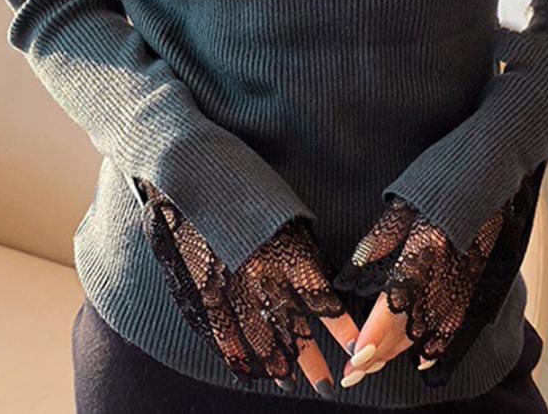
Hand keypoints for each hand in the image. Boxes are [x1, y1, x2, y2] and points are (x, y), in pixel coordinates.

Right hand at [137, 178, 361, 397]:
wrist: (189, 165)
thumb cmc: (242, 178)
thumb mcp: (282, 204)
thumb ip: (299, 241)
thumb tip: (320, 271)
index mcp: (285, 245)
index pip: (321, 297)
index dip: (339, 328)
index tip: (357, 348)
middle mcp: (260, 268)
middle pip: (292, 323)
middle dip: (311, 355)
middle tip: (327, 381)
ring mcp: (228, 279)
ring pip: (257, 332)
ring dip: (277, 361)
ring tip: (290, 382)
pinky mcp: (201, 281)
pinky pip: (221, 326)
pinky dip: (235, 352)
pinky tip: (247, 370)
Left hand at [332, 196, 505, 389]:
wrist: (491, 168)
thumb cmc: (440, 177)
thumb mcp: (401, 204)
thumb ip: (378, 242)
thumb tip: (352, 273)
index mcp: (428, 245)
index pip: (399, 300)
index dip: (377, 331)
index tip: (356, 355)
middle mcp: (450, 267)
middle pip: (412, 322)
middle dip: (381, 351)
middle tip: (353, 372)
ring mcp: (468, 277)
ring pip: (431, 327)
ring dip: (400, 351)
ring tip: (372, 366)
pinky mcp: (479, 280)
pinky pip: (457, 321)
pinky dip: (437, 343)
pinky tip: (421, 359)